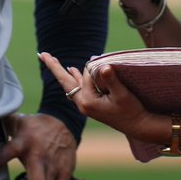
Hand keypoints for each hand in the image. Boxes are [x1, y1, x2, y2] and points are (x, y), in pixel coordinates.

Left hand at [38, 53, 157, 140]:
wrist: (139, 126)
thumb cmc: (132, 110)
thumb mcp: (123, 94)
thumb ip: (111, 80)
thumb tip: (102, 66)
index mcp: (87, 101)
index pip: (87, 75)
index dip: (97, 67)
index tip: (108, 67)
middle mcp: (83, 103)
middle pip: (65, 81)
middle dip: (54, 66)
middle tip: (41, 53)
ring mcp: (86, 105)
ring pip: (70, 84)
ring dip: (62, 72)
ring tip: (52, 60)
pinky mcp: (91, 104)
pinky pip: (78, 88)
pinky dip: (74, 78)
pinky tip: (72, 70)